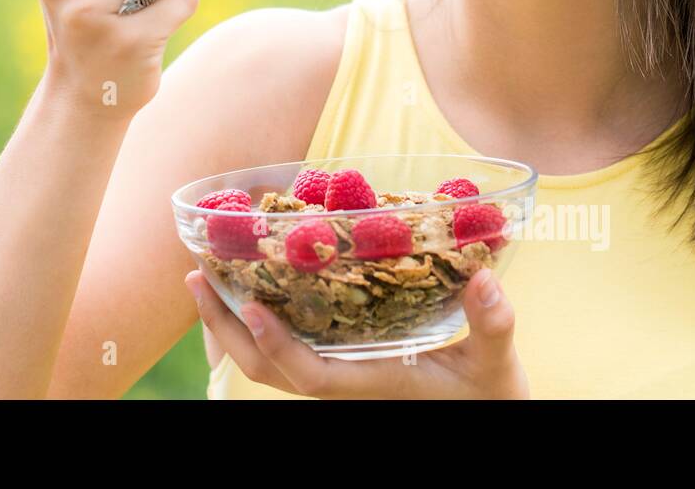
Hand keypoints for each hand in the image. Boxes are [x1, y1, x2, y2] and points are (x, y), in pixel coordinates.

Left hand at [186, 267, 527, 398]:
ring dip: (231, 325)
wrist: (490, 417)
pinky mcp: (341, 369)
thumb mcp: (498, 362)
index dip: (277, 344)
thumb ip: (493, 324)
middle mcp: (345, 385)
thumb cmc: (491, 395)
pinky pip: (285, 353)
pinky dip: (258, 325)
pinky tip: (250, 290)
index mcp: (372, 385)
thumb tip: (486, 280)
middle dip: (226, 328)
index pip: (310, 375)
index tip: (250, 307)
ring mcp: (338, 379)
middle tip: (197, 277)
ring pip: (268, 365)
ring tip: (207, 279)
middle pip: (267, 370)